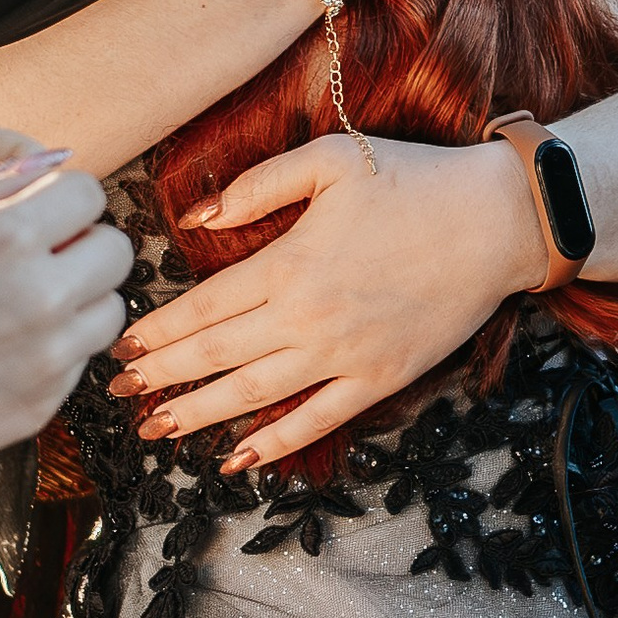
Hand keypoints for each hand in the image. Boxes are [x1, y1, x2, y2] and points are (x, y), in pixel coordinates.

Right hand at [0, 133, 131, 496]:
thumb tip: (51, 161)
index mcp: (5, 238)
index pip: (85, 191)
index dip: (61, 197)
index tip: (38, 211)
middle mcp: (41, 294)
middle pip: (113, 247)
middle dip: (82, 244)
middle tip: (40, 256)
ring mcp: (51, 354)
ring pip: (111, 305)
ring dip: (79, 297)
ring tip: (25, 303)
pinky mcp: (49, 399)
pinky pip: (81, 355)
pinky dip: (57, 346)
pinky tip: (4, 348)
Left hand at [105, 130, 540, 471]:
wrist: (499, 221)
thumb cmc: (415, 181)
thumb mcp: (331, 160)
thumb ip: (258, 186)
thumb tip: (197, 216)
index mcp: (290, 262)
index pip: (204, 305)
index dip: (158, 330)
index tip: (123, 346)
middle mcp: (309, 317)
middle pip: (217, 355)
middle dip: (162, 377)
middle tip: (118, 395)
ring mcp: (345, 354)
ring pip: (255, 395)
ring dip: (201, 414)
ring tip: (157, 428)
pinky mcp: (380, 379)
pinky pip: (317, 420)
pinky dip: (275, 444)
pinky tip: (238, 458)